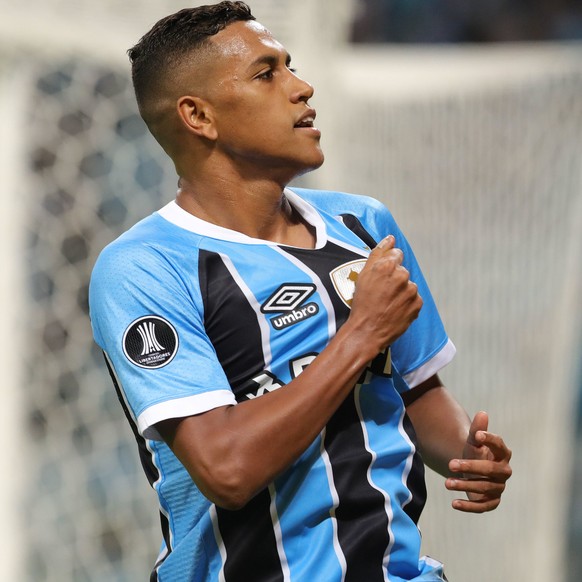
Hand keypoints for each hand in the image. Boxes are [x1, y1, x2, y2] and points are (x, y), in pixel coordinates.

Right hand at [349, 235, 422, 352]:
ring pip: (408, 285)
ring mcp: (411, 290)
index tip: (382, 277)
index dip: (388, 266)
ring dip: (401, 292)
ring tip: (387, 303)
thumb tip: (390, 238)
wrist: (367, 331)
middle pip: (402, 271)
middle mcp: (402, 275)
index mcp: (387, 266)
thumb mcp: (363, 275)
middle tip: (381, 293)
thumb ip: (378, 253)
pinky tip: (395, 309)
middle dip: (394, 279)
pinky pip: (414, 299)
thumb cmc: (362, 304)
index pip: (396, 255)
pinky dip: (406, 303)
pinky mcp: (417, 304)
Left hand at [445, 411, 511, 512]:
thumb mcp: (473, 440)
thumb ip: (477, 430)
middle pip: (491, 469)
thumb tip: (482, 413)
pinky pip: (484, 506)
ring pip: (484, 487)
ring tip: (446, 483)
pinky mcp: (492, 501)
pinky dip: (469, 506)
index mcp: (502, 453)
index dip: (490, 439)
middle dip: (471, 466)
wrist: (472, 469)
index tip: (477, 435)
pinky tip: (454, 503)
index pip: (499, 445)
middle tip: (450, 464)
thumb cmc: (474, 452)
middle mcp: (504, 471)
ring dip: (465, 485)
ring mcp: (499, 487)